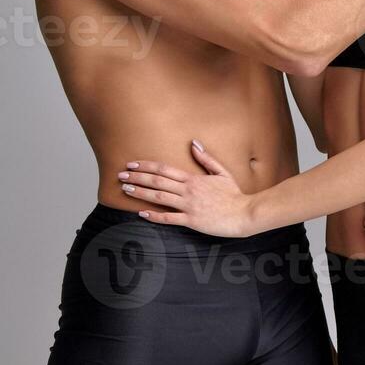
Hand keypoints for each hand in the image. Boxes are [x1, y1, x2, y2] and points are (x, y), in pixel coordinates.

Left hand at [117, 141, 255, 237]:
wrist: (244, 213)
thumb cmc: (234, 194)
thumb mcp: (222, 172)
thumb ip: (206, 159)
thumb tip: (193, 144)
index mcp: (194, 178)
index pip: (164, 169)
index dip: (146, 166)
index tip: (132, 164)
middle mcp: (188, 190)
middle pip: (157, 181)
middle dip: (137, 177)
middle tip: (121, 175)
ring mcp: (189, 206)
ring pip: (159, 197)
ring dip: (140, 192)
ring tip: (125, 189)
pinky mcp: (191, 220)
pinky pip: (169, 218)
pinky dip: (154, 216)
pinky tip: (141, 213)